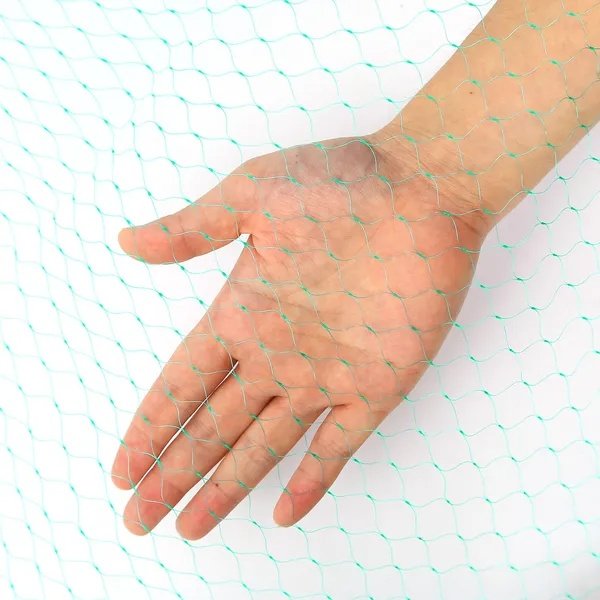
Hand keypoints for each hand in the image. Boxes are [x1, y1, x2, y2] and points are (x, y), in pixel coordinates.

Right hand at [111, 135, 486, 539]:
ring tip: (191, 528)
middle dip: (175, 474)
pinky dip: (312, 480)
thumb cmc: (340, 182)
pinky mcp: (376, 385)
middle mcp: (278, 352)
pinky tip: (283, 513)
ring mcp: (326, 373)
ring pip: (264, 445)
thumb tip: (127, 242)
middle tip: (140, 518)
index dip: (152, 427)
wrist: (423, 187)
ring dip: (228, 486)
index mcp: (244, 312)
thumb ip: (193, 229)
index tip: (123, 468)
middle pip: (213, 427)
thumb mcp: (253, 195)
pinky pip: (338, 444)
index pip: (183, 384)